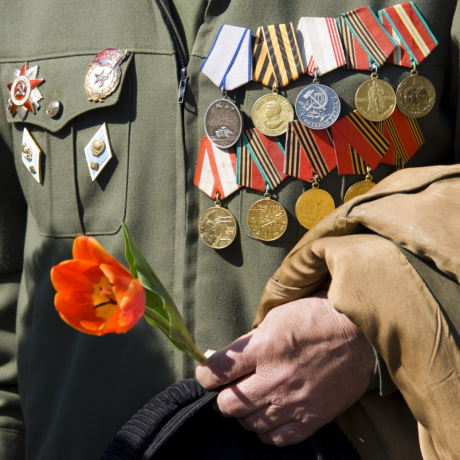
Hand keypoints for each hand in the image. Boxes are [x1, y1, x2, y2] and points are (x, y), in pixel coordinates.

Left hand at [196, 293, 374, 446]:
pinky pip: (277, 439)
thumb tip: (220, 358)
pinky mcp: (312, 418)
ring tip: (251, 400)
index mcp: (265, 348)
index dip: (205, 375)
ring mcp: (294, 402)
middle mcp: (276, 378)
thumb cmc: (315, 318)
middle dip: (223, 397)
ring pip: (250, 424)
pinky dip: (266, 430)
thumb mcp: (276, 318)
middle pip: (229, 404)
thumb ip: (248, 342)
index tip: (208, 375)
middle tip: (229, 388)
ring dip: (244, 414)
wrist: (359, 334)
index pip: (216, 371)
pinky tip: (269, 415)